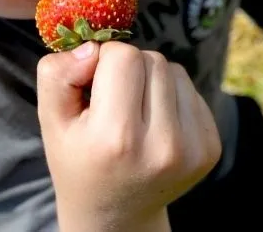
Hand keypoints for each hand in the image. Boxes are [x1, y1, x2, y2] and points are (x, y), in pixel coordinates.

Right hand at [36, 41, 221, 231]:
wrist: (116, 214)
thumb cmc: (79, 160)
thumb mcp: (51, 122)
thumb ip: (57, 75)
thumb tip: (92, 47)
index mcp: (117, 138)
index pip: (124, 55)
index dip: (104, 61)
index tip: (94, 87)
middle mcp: (163, 145)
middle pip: (152, 59)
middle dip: (129, 69)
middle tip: (114, 103)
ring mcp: (194, 148)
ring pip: (175, 70)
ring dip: (152, 80)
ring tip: (135, 113)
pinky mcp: (211, 146)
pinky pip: (192, 90)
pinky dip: (171, 96)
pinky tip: (155, 123)